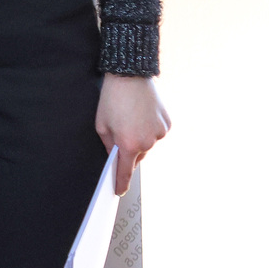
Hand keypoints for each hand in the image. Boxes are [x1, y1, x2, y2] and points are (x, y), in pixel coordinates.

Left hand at [96, 74, 169, 194]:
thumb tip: (115, 156)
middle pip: (137, 156)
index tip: (119, 191)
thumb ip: (108, 145)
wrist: (130, 76)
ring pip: (148, 144)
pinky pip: (156, 133)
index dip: (121, 182)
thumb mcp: (101, 124)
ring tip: (130, 120)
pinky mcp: (167, 124)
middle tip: (120, 135)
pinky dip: (149, 129)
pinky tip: (141, 115)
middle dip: (129, 151)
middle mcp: (148, 142)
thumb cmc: (111, 99)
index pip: (125, 171)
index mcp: (129, 144)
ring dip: (140, 138)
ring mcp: (160, 134)